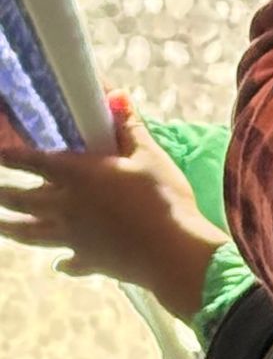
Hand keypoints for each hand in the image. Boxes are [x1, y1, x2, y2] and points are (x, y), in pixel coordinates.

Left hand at [0, 99, 227, 323]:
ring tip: (0, 225)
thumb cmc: (161, 196)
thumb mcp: (149, 155)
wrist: (169, 250)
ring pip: (32, 233)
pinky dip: (60, 262)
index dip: (14, 156)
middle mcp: (67, 207)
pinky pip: (67, 261)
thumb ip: (129, 127)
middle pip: (25, 200)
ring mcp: (73, 237)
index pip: (38, 162)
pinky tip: (57, 264)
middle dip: (4, 193)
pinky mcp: (87, 260)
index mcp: (81, 176)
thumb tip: (115, 94)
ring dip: (12, 228)